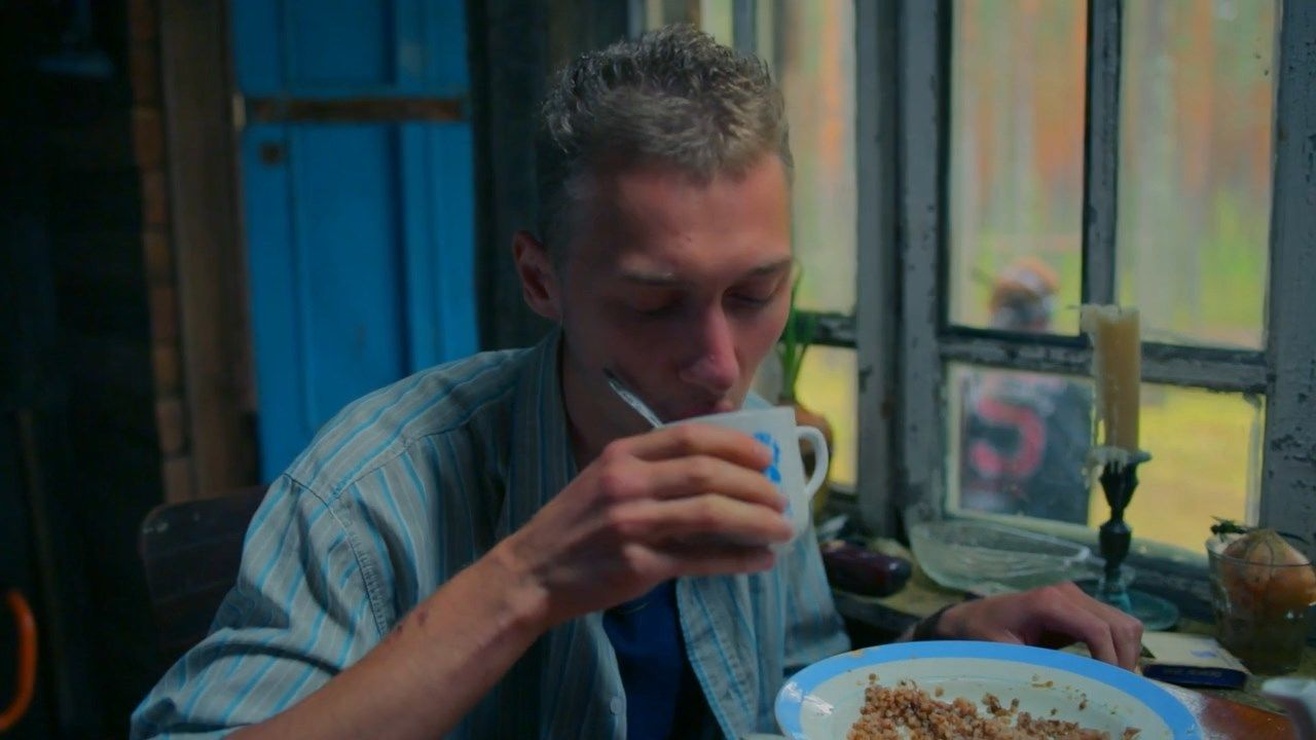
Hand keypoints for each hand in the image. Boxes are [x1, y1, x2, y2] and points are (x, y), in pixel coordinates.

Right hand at [496, 423, 793, 626]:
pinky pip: (701, 559)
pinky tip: (761, 559)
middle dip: (755, 485)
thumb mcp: (605, 479)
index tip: (766, 457)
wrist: (532, 572)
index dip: (736, 444)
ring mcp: (631, 524)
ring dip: (756, 520)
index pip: (690, 436)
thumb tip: (721, 469)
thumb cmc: (575, 525)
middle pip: (707, 473)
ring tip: (783, 527)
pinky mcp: (638, 565)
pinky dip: (737, 559)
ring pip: (711, 514)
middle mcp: (626, 483)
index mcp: (621, 454)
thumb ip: (652, 469)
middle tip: (783, 497)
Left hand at [933, 582, 1143, 669]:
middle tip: (1118, 689)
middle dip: (1124, 658)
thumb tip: (1070, 683)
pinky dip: (1119, 646)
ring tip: (1115, 680)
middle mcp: (1068, 593)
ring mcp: (1076, 596)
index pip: (1098, 629)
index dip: (1111, 660)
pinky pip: (1114, 624)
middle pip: (1120, 625)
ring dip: (1127, 652)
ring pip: (1125, 623)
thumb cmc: (982, 633)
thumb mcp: (1002, 652)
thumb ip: (1035, 664)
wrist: (972, 617)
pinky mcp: (1080, 605)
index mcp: (1048, 601)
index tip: (1111, 687)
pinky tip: (1107, 667)